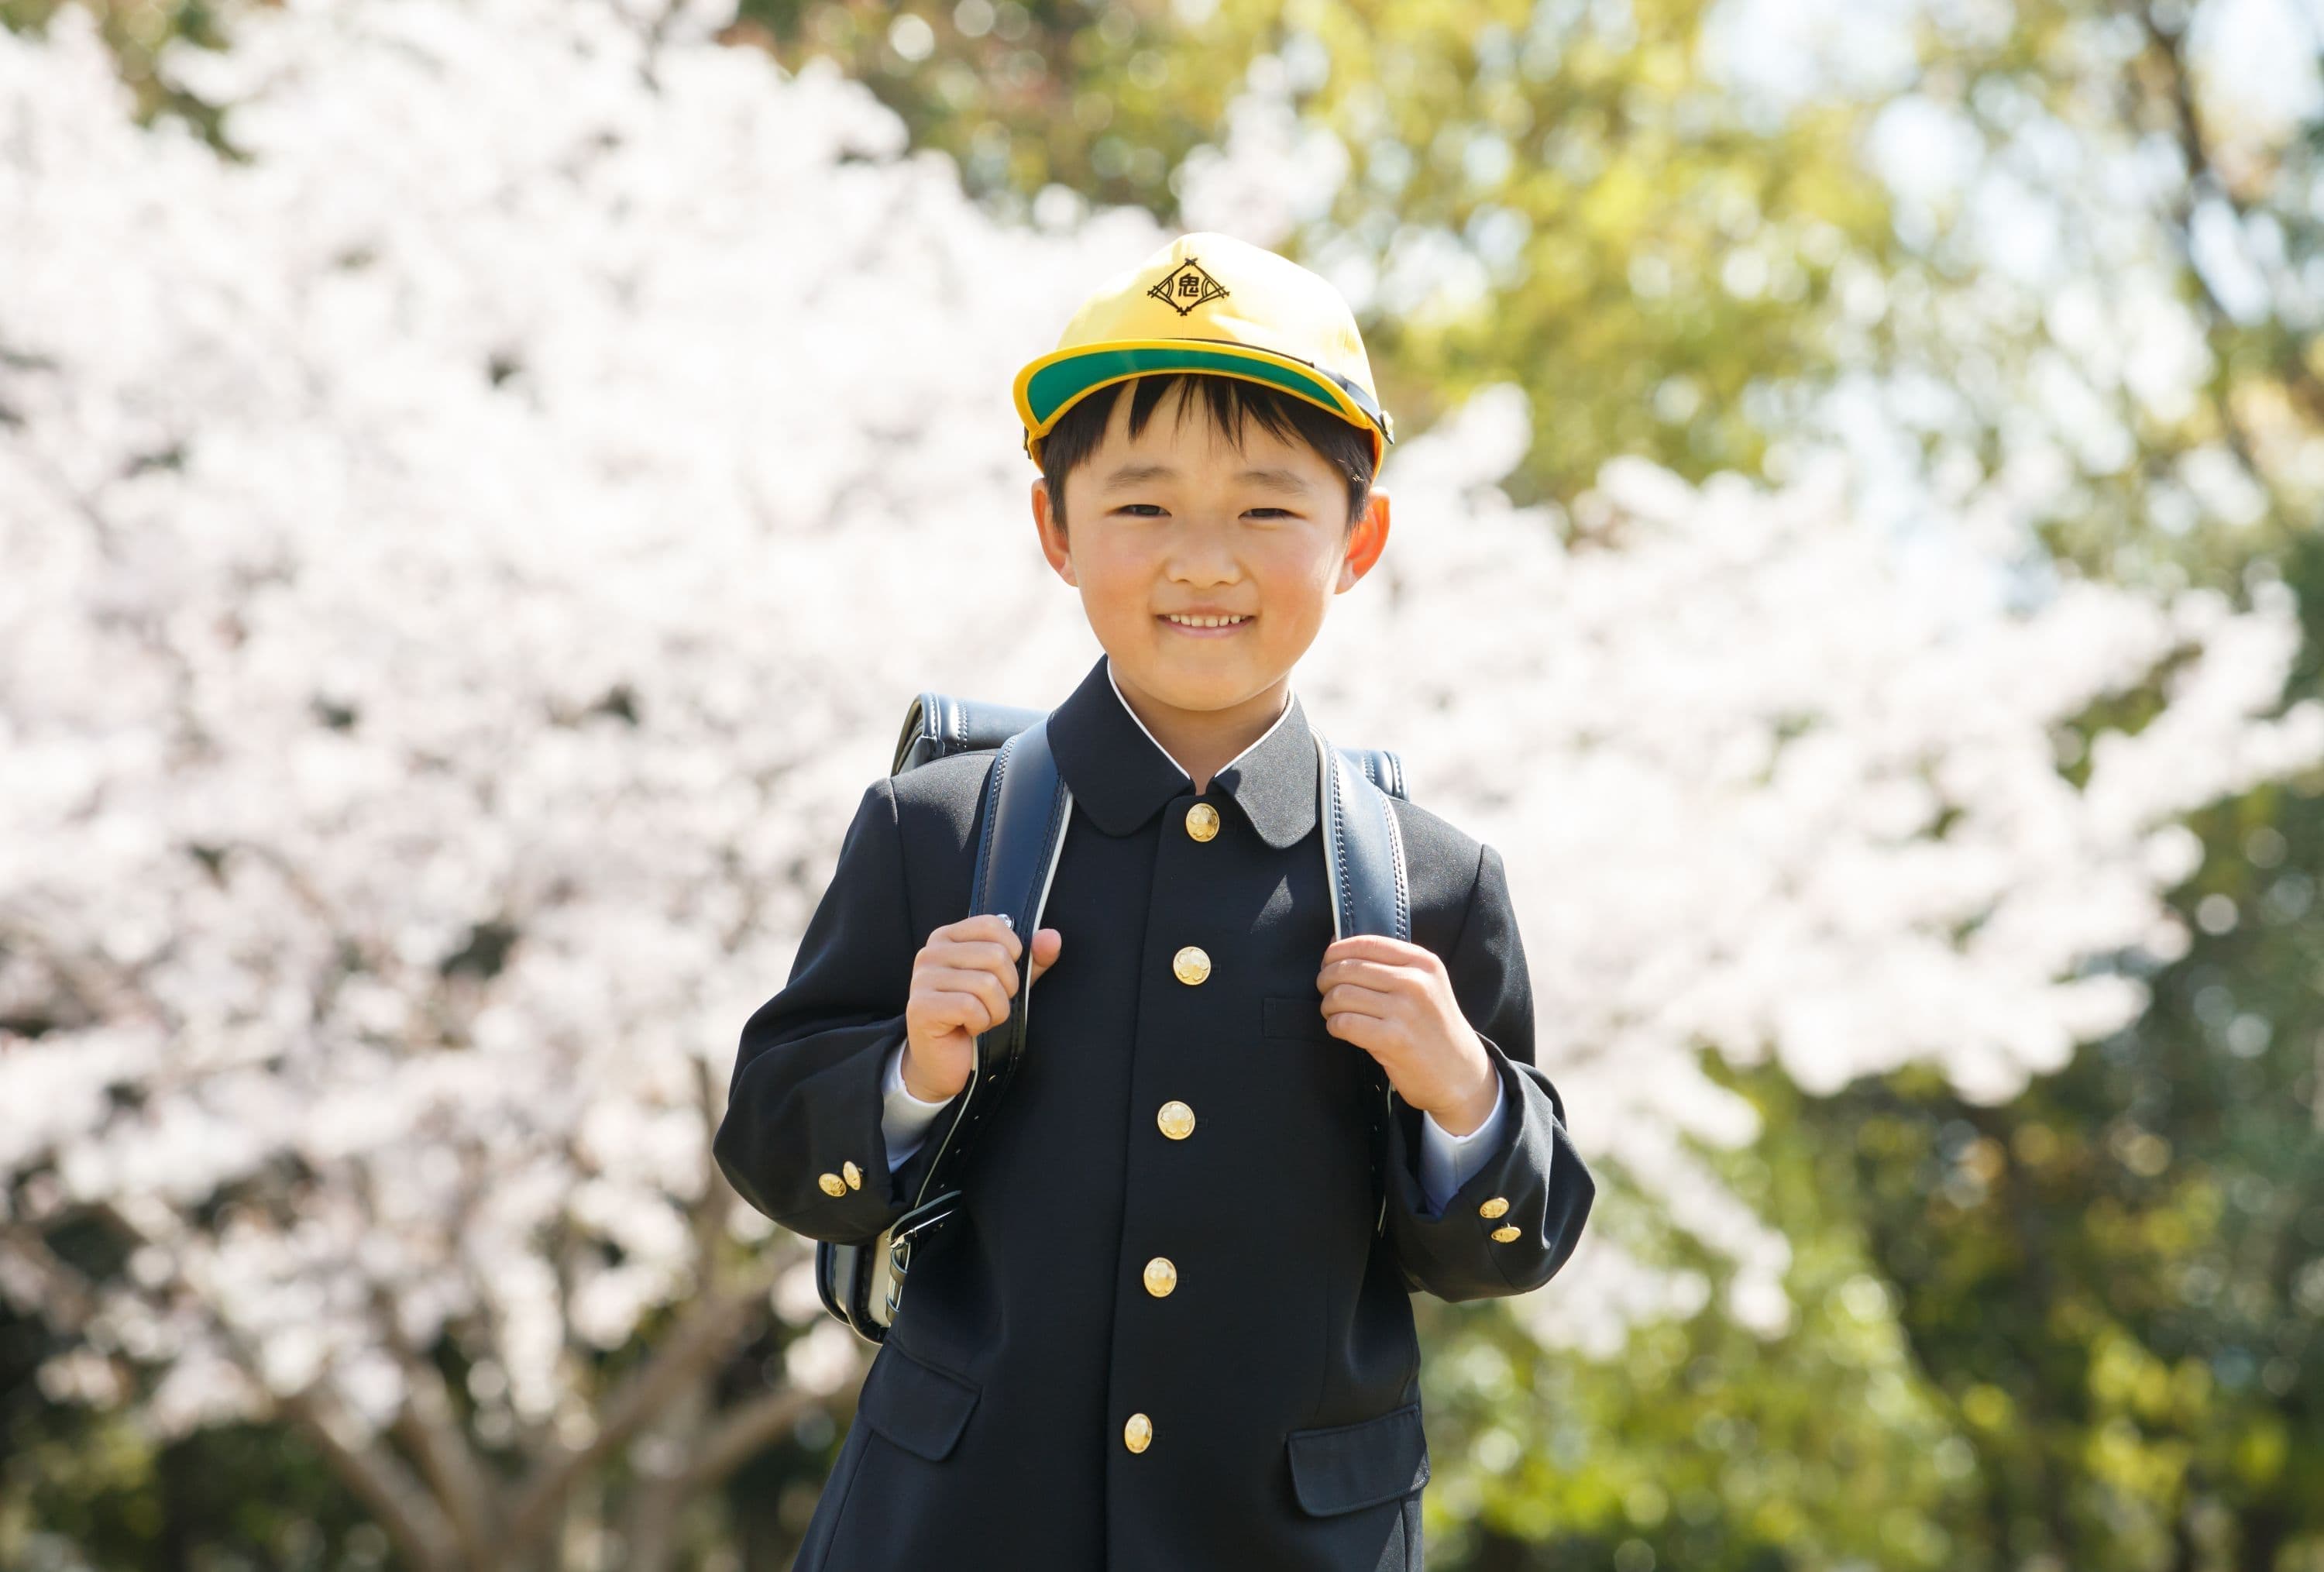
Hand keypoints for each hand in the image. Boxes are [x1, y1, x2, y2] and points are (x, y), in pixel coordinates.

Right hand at [902, 914, 1061, 1101]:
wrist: (945, 1063)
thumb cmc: (975, 1017)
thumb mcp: (1008, 983)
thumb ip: (1031, 959)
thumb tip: (1052, 937)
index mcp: (947, 938)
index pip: (993, 925)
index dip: (1012, 954)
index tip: (1000, 977)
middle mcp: (930, 953)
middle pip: (995, 956)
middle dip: (1006, 990)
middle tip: (989, 1005)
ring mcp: (922, 979)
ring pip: (987, 984)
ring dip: (995, 1011)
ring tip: (979, 1019)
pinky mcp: (921, 1007)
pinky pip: (971, 1008)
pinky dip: (980, 1023)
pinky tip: (968, 1028)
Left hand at [1315, 934, 1497, 1133]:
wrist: (1460, 1072)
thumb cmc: (1432, 1026)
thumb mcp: (1425, 985)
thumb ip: (1388, 964)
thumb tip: (1335, 942)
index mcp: (1423, 962)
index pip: (1366, 944)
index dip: (1337, 952)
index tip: (1327, 963)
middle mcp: (1415, 982)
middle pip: (1347, 969)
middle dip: (1326, 980)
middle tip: (1326, 992)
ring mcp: (1405, 1010)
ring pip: (1341, 995)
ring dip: (1328, 1005)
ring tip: (1334, 1013)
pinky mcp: (1393, 1039)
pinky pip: (1344, 1023)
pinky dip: (1334, 1026)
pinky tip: (1340, 1029)